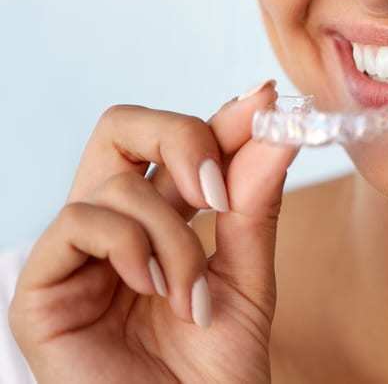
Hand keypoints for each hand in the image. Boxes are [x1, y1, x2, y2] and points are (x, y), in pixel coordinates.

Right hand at [8, 80, 299, 382]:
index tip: (265, 101)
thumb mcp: (248, 276)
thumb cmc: (215, 370)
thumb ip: (254, 202)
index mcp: (161, 219)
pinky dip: (130, 246)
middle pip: (123, 127)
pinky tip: (152, 287)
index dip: (220, 118)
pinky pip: (79, 222)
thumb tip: (274, 126)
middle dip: (182, 136)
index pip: (179, 144)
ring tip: (191, 296)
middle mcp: (114, 227)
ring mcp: (75, 257)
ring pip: (117, 184)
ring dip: (173, 237)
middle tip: (219, 188)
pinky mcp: (41, 291)